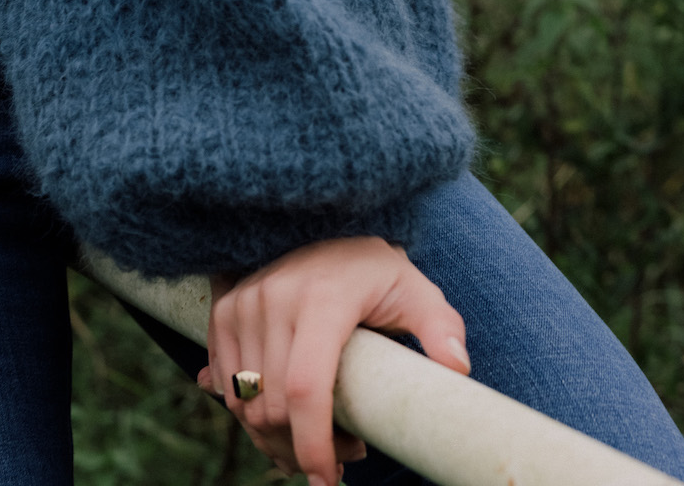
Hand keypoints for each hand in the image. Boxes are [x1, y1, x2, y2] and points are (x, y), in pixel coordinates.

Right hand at [196, 235, 469, 485]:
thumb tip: (459, 368)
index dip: (313, 445)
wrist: (326, 223)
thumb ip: (440, 327)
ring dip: (276, 437)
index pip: (306, 388)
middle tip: (347, 450)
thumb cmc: (376, 269)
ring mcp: (244, 302)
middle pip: (274, 407)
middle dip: (304, 449)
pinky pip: (227, 386)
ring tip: (319, 434)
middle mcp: (275, 297)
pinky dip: (251, 415)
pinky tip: (285, 414)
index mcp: (323, 299)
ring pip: (246, 403)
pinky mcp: (225, 309)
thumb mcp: (415, 291)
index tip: (328, 481)